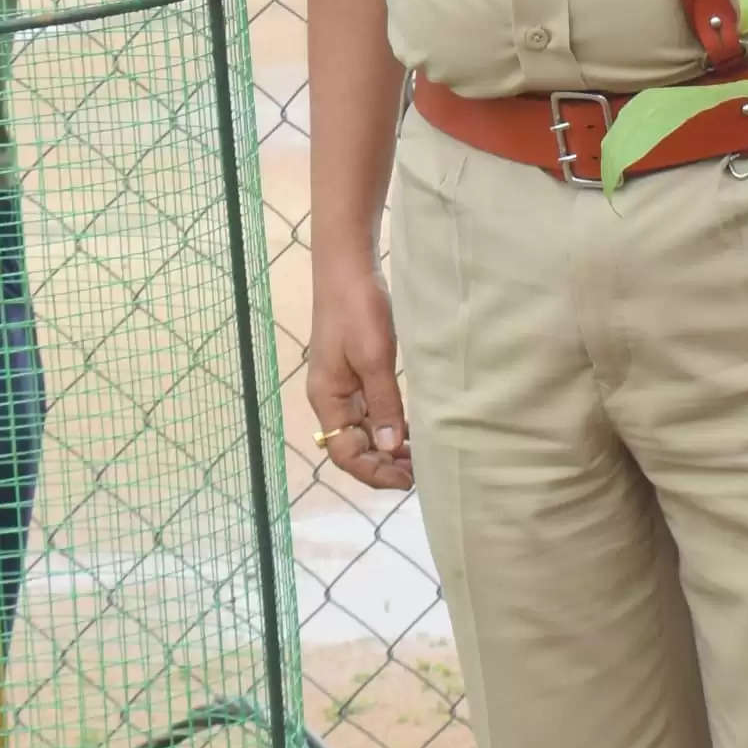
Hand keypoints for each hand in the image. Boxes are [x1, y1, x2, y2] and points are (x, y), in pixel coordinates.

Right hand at [307, 258, 411, 490]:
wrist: (348, 267)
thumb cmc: (358, 310)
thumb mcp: (374, 358)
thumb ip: (383, 403)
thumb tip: (389, 448)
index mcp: (326, 398)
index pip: (343, 453)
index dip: (373, 473)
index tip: (407, 480)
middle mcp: (331, 398)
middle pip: (352, 447)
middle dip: (382, 465)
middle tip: (420, 474)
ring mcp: (342, 386)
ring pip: (362, 431)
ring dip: (386, 449)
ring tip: (419, 458)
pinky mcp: (355, 372)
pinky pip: (369, 412)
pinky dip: (388, 427)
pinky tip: (410, 430)